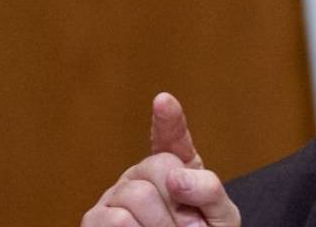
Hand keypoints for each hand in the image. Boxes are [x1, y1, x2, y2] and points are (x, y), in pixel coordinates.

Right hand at [82, 93, 240, 226]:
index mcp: (175, 168)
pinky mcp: (95, 220)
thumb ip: (209, 191)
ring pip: (137, 195)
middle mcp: (141, 175)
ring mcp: (116, 196)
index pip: (171, 137)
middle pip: (159, 167)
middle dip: (179, 204)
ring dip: (161, 225)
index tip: (164, 101)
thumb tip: (177, 176)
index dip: (169, 120)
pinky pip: (116, 220)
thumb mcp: (219, 217)